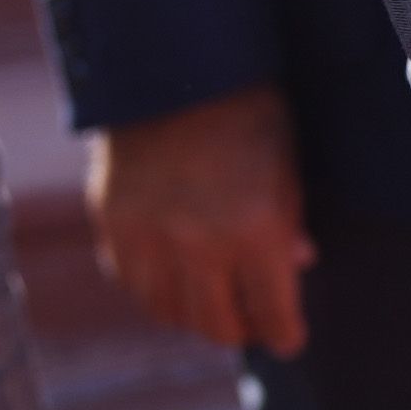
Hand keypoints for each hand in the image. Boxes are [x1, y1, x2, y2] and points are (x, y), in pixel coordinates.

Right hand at [83, 84, 313, 357]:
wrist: (177, 69)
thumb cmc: (250, 113)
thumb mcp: (289, 166)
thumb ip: (290, 223)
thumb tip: (298, 263)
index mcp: (258, 230)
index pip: (273, 312)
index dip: (284, 333)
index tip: (289, 340)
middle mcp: (200, 245)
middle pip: (216, 324)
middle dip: (240, 329)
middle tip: (252, 323)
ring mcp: (150, 239)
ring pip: (169, 311)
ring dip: (193, 315)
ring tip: (212, 305)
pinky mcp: (112, 226)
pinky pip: (132, 282)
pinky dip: (154, 289)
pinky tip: (173, 278)